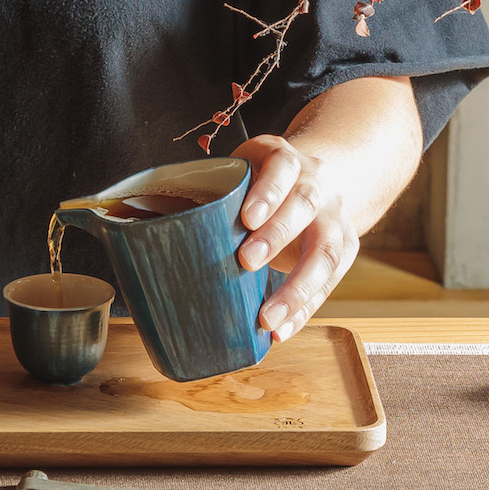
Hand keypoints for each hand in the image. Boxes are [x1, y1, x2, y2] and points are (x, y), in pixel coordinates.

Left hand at [228, 134, 358, 342]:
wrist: (318, 179)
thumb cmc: (262, 184)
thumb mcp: (241, 173)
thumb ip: (211, 196)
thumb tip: (143, 229)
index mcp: (286, 160)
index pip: (282, 169)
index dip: (267, 193)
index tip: (246, 218)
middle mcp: (318, 185)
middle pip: (305, 206)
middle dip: (277, 236)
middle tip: (246, 263)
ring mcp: (336, 217)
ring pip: (327, 251)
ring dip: (297, 289)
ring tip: (267, 319)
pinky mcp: (345, 249)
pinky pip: (330, 283)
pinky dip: (305, 310)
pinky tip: (282, 329)